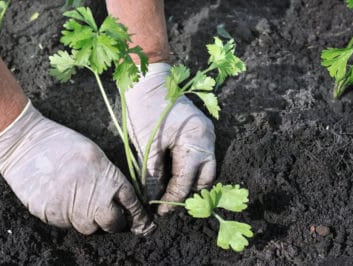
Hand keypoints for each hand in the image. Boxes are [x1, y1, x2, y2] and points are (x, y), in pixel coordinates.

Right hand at [0, 100, 154, 234]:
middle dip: (116, 222)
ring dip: (91, 220)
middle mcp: (92, 198)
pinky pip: (67, 225)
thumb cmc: (63, 144)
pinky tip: (64, 199)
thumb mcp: (95, 155)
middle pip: (113, 224)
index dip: (139, 217)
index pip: (131, 205)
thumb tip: (119, 200)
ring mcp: (70, 209)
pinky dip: (69, 217)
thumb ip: (109, 178)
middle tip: (112, 216)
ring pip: (89, 228)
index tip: (145, 226)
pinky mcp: (51, 215)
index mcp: (108, 179)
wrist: (25, 144)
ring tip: (82, 202)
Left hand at [126, 63, 215, 214]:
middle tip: (169, 204)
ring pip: (205, 169)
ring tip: (172, 193)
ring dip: (191, 182)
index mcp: (195, 141)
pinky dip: (191, 169)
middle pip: (205, 178)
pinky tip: (176, 175)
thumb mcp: (147, 144)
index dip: (173, 198)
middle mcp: (207, 138)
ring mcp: (207, 133)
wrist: (148, 80)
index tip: (161, 212)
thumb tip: (152, 197)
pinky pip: (202, 156)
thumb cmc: (145, 109)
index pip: (187, 180)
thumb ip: (153, 173)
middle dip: (189, 194)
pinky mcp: (201, 130)